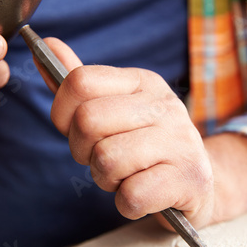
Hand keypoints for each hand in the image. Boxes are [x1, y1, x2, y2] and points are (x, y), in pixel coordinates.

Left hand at [38, 38, 246, 228]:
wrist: (199, 183)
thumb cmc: (146, 147)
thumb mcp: (116, 110)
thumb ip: (81, 85)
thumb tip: (47, 43)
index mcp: (143, 82)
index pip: (80, 82)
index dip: (62, 113)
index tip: (75, 131)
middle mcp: (165, 106)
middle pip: (87, 121)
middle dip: (83, 151)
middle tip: (104, 159)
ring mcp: (181, 142)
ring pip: (106, 160)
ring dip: (106, 179)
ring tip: (126, 176)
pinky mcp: (189, 180)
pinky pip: (131, 195)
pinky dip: (127, 203)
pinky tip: (143, 194)